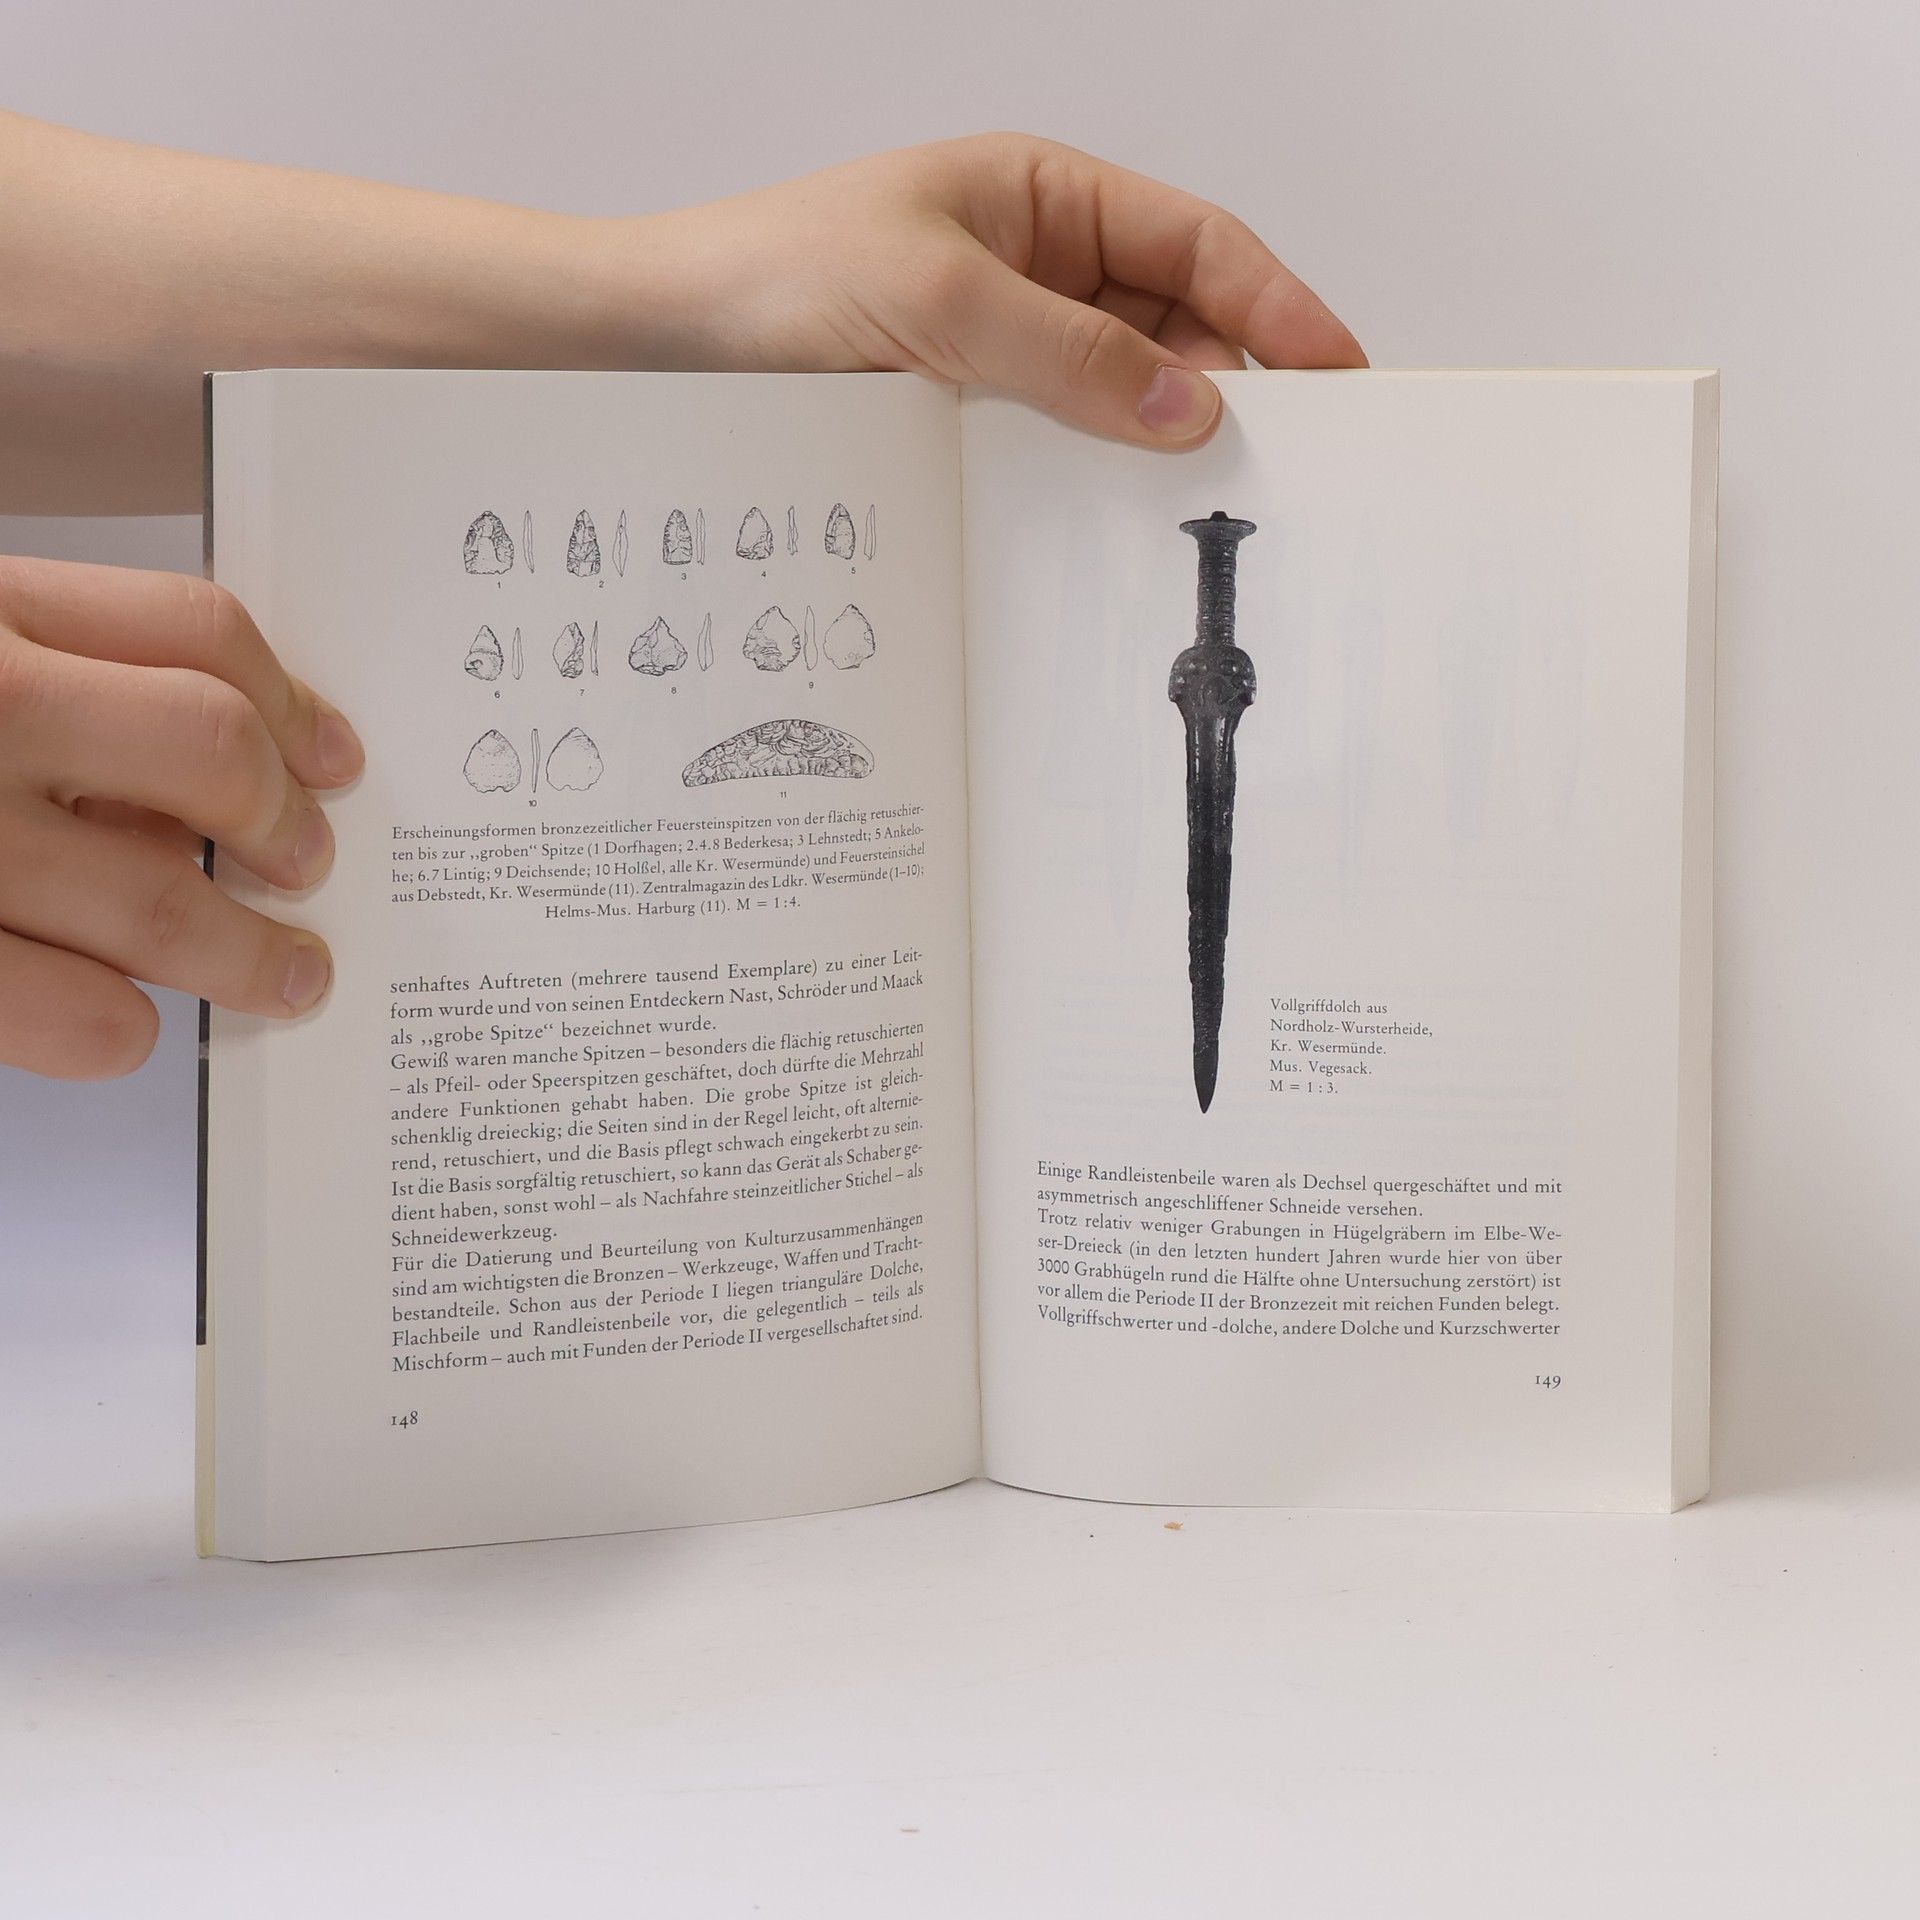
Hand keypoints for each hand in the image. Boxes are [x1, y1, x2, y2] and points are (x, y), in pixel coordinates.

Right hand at [0, 558, 361, 1077]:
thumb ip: (74, 688)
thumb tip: (219, 779)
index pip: (190, 630)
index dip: (288, 701)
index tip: (335, 759)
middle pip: (206, 750)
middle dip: (283, 822)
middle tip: (310, 866)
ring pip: (159, 903)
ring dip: (249, 954)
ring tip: (290, 974)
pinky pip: (73, 1013)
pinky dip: (121, 1026)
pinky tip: (131, 1018)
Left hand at [645, 132, 1365, 447]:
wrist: (658, 349)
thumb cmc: (775, 281)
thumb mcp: (938, 299)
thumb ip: (1069, 353)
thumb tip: (1188, 404)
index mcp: (1044, 197)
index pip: (1197, 246)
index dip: (1279, 307)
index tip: (1339, 376)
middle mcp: (1036, 269)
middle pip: (1176, 326)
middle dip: (1235, 389)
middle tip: (1288, 469)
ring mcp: (1005, 349)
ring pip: (1122, 397)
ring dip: (1162, 446)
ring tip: (1210, 509)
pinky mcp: (970, 420)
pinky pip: (1060, 449)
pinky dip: (1096, 483)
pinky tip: (1117, 524)